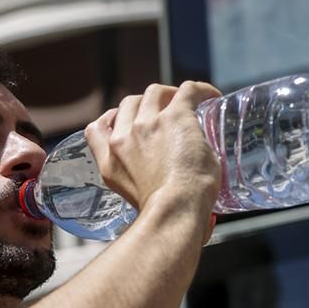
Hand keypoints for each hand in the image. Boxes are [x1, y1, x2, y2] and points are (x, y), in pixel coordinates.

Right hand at [84, 82, 222, 221]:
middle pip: (129, 104)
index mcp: (109, 163)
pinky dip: (200, 91)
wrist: (175, 212)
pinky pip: (187, 91)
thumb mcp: (138, 204)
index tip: (127, 122)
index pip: (96, 129)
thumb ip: (145, 192)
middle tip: (167, 113)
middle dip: (146, 105)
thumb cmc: (165, 216)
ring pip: (155, 92)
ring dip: (170, 94)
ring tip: (188, 103)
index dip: (111, 119)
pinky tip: (212, 96)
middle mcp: (123, 139)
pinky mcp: (175, 117)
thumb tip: (176, 198)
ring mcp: (147, 125)